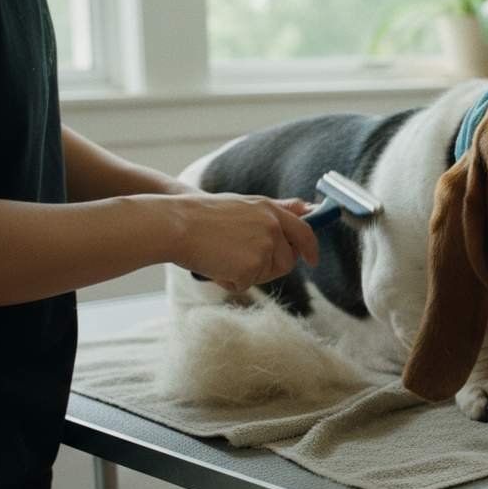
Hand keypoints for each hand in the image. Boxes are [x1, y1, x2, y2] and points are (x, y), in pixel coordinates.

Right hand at [166, 194, 319, 291]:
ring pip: (267, 274)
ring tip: (222, 257)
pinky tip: (214, 265)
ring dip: (248, 274)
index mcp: (270, 209)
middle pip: (287, 261)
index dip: (310, 248)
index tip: (312, 259)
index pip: (304, 231)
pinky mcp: (252, 267)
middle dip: (270, 267)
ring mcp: (264, 247)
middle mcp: (272, 227)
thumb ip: (276, 210)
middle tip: (241, 262)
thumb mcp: (243, 204)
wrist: (175, 225)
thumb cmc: (201, 215)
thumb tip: (307, 208)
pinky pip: (246, 284)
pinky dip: (230, 281)